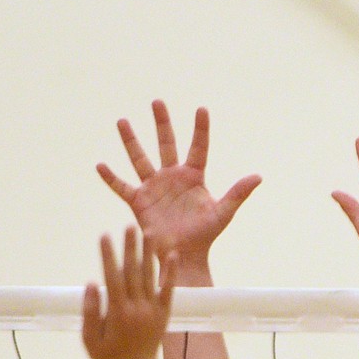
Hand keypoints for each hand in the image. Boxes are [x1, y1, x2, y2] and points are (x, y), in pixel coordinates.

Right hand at [82, 226, 176, 358]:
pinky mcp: (164, 313)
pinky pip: (168, 289)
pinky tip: (172, 254)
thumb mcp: (90, 338)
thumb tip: (92, 283)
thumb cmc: (108, 356)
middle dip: (130, 248)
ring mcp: (153, 310)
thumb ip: (90, 311)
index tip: (104, 236)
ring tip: (149, 232)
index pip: (113, 277)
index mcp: (118, 313)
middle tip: (129, 226)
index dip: (108, 256)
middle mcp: (138, 308)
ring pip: (150, 276)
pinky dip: (171, 272)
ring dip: (149, 253)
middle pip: (133, 272)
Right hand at [96, 101, 259, 275]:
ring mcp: (154, 188)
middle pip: (166, 144)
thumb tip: (258, 176)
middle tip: (157, 102)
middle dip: (161, 123)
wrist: (184, 256)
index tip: (201, 109)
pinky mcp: (139, 202)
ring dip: (130, 141)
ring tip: (122, 121)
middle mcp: (172, 178)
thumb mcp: (223, 213)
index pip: (198, 147)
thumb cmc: (205, 236)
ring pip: (140, 159)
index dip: (200, 129)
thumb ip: (237, 193)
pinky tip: (100, 165)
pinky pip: (122, 187)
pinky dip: (110, 177)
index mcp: (194, 177)